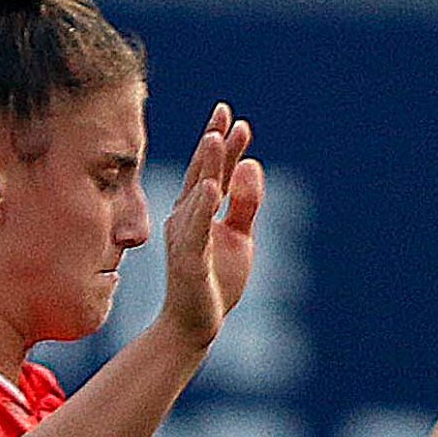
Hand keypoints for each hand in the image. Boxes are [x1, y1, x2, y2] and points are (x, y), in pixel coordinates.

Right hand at [160, 105, 262, 344]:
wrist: (196, 323)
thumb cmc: (216, 280)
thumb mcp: (240, 237)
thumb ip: (247, 203)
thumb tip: (253, 164)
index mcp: (199, 210)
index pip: (213, 171)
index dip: (224, 145)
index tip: (236, 119)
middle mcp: (186, 217)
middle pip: (202, 173)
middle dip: (213, 143)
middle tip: (224, 113)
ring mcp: (184, 236)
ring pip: (196, 195)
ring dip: (206, 166)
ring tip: (215, 138)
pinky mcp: (188, 258)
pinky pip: (195, 229)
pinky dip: (202, 207)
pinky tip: (213, 188)